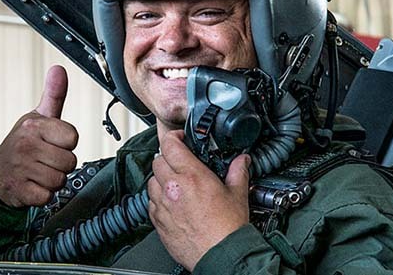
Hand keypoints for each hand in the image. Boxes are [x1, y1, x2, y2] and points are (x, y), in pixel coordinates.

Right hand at [0, 65, 78, 207]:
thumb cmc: (23, 144)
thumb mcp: (37, 118)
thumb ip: (53, 95)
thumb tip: (59, 69)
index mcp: (34, 126)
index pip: (73, 137)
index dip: (67, 143)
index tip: (54, 142)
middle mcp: (26, 145)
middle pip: (70, 162)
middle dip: (61, 164)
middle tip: (46, 160)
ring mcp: (21, 169)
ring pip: (60, 180)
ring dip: (53, 180)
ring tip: (39, 172)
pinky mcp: (19, 191)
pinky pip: (47, 196)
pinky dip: (43, 195)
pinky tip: (32, 185)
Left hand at [147, 130, 250, 270]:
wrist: (222, 255)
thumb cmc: (228, 229)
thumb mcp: (238, 193)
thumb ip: (238, 171)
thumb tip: (241, 161)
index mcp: (192, 176)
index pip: (170, 145)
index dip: (173, 137)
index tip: (180, 139)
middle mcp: (174, 188)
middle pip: (158, 161)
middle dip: (168, 158)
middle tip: (179, 162)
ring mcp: (163, 206)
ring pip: (151, 181)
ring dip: (161, 179)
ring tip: (175, 183)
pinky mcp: (158, 222)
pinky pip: (150, 203)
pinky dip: (158, 199)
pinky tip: (171, 203)